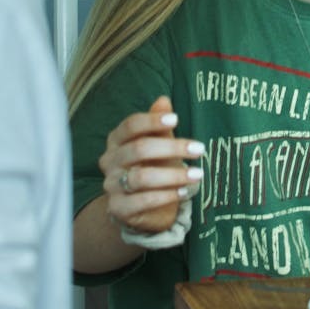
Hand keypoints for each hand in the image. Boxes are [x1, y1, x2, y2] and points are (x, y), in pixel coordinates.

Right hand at [98, 96, 203, 235]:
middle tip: (199, 149)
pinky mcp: (118, 208)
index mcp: (116, 140)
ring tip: (197, 174)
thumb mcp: (160, 143)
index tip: (177, 119)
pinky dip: (167, 196)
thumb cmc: (153, 166)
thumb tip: (164, 100)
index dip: (152, 121)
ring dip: (173, 175)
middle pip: (139, 149)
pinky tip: (185, 192)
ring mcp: (111, 185)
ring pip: (141, 177)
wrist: (143, 207)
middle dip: (172, 148)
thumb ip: (159, 124)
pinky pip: (143, 201)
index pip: (131, 125)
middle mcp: (109, 161)